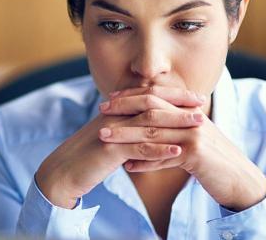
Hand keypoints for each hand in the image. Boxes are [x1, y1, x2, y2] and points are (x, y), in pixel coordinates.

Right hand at [34, 87, 203, 208]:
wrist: (63, 171)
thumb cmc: (87, 156)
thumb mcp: (109, 136)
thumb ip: (127, 127)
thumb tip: (148, 124)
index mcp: (115, 111)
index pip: (147, 95)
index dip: (172, 94)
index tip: (194, 97)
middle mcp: (114, 115)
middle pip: (151, 103)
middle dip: (179, 103)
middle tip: (202, 105)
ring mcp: (112, 132)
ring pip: (149, 123)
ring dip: (176, 123)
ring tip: (199, 125)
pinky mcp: (109, 150)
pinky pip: (138, 148)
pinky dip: (160, 150)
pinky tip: (178, 152)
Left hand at [99, 86, 265, 210]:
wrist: (240, 179)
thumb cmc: (212, 160)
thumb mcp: (191, 139)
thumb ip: (171, 129)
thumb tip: (145, 129)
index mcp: (188, 111)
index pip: (156, 96)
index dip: (131, 96)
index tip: (110, 99)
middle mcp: (191, 118)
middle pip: (151, 108)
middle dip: (123, 108)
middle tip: (101, 110)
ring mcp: (194, 135)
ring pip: (153, 132)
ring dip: (125, 135)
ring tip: (104, 137)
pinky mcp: (196, 154)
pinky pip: (163, 157)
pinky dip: (144, 162)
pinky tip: (127, 166)